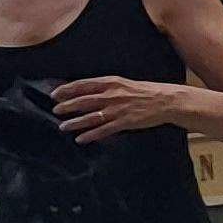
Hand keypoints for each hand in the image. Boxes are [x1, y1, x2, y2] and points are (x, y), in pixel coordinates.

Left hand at [55, 76, 189, 141]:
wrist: (167, 101)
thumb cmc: (146, 91)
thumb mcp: (124, 83)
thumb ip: (106, 87)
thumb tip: (86, 91)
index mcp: (111, 82)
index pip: (83, 84)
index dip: (67, 89)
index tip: (55, 94)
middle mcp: (112, 95)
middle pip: (83, 101)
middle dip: (67, 106)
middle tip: (55, 110)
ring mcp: (118, 109)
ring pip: (90, 117)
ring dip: (75, 122)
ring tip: (62, 127)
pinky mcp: (125, 122)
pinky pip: (103, 130)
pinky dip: (90, 135)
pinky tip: (80, 139)